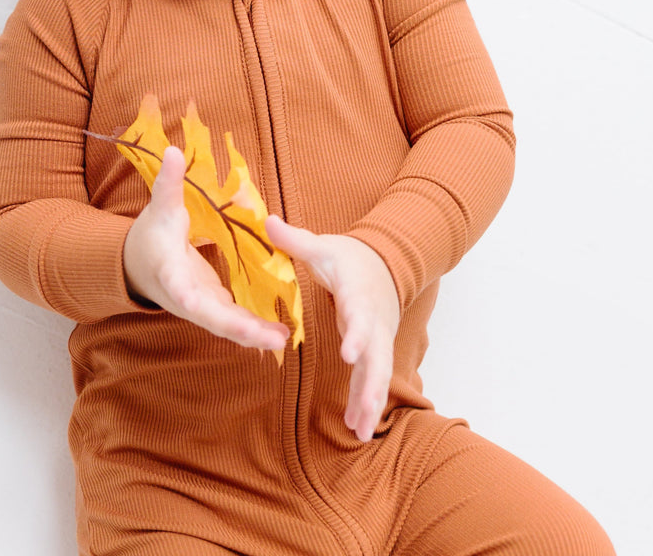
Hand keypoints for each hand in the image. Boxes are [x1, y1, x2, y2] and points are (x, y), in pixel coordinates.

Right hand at [123, 147, 289, 351]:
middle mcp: (185, 296)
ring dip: (253, 334)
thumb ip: (168, 184)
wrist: (138, 266)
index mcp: (171, 272)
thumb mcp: (159, 208)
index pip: (179, 287)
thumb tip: (173, 151)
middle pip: (211, 317)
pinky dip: (253, 329)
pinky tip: (279, 334)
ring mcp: (200, 306)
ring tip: (283, 338)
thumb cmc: (150, 235)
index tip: (196, 304)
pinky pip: (233, 322)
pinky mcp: (212, 307)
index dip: (189, 296)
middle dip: (240, 328)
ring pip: (226, 325)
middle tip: (273, 338)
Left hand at [266, 216, 399, 442]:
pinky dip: (367, 400)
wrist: (387, 262)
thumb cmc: (351, 257)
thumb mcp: (324, 246)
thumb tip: (265, 220)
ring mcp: (379, 337)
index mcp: (358, 294)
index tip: (347, 353)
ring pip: (379, 373)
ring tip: (361, 432)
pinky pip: (374, 377)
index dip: (356, 334)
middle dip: (371, 384)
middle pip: (378, 354)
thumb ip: (295, 239)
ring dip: (371, 401)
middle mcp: (374, 320)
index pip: (359, 314)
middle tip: (364, 412)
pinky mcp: (377, 349)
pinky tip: (358, 426)